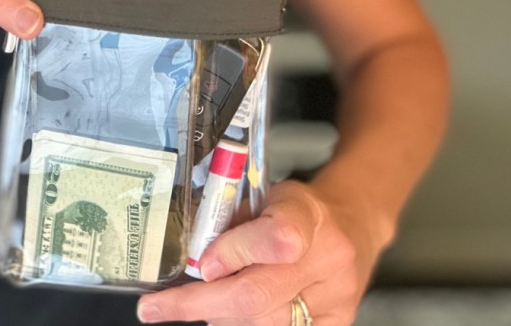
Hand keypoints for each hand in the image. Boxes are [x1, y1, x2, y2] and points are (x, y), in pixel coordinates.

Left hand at [137, 181, 387, 325]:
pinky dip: (242, 324)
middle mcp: (329, 258)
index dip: (233, 254)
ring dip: (218, 316)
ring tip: (203, 301)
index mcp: (307, 214)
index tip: (202, 266)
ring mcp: (337, 297)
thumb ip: (230, 223)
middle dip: (198, 304)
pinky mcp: (336, 323)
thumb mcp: (263, 198)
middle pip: (256, 296)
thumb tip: (191, 258)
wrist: (352, 225)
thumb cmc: (297, 210)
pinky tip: (225, 315)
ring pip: (260, 324)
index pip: (275, 240)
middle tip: (157, 307)